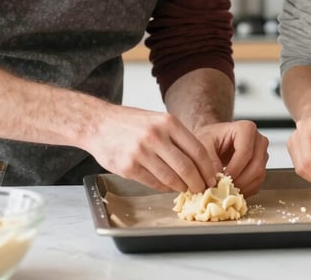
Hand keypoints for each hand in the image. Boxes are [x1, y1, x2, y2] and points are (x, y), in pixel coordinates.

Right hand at [89, 104, 222, 192]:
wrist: (97, 123)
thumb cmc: (130, 122)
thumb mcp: (157, 120)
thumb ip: (176, 137)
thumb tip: (198, 161)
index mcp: (168, 122)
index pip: (197, 149)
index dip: (208, 167)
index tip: (212, 177)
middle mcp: (156, 136)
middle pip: (186, 166)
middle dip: (198, 182)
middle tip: (202, 189)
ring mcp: (141, 152)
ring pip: (171, 177)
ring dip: (182, 187)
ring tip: (187, 190)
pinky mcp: (128, 167)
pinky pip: (153, 182)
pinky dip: (164, 187)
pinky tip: (168, 187)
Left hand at [195, 120, 268, 194]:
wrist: (214, 140)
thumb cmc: (210, 138)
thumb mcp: (204, 145)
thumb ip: (209, 160)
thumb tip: (216, 179)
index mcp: (246, 129)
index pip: (245, 152)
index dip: (234, 169)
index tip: (221, 180)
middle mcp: (258, 140)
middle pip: (256, 166)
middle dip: (239, 181)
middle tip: (223, 189)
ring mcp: (262, 153)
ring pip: (259, 176)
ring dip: (243, 187)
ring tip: (226, 190)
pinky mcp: (262, 165)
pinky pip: (258, 182)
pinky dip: (246, 189)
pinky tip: (233, 189)